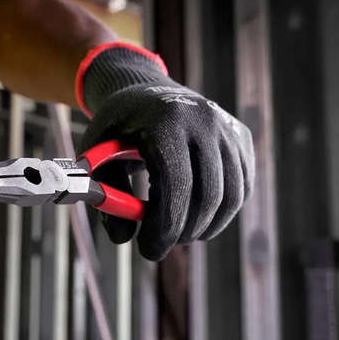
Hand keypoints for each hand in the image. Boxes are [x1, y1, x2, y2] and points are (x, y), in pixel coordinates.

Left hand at [76, 42, 253, 260]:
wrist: (143, 89)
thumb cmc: (116, 129)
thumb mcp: (96, 157)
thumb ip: (105, 197)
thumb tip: (124, 239)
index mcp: (165, 122)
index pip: (177, 184)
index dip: (166, 225)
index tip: (150, 250)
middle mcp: (203, 121)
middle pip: (208, 195)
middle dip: (185, 232)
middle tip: (163, 245)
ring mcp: (227, 127)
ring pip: (231, 197)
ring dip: (206, 227)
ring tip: (180, 233)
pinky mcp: (241, 137)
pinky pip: (242, 187)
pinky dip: (222, 211)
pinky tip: (197, 214)